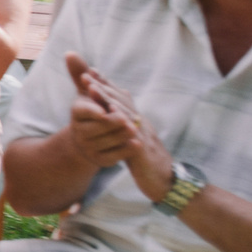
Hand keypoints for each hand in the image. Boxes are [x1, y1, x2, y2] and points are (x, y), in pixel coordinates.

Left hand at [67, 54, 173, 196]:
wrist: (164, 180)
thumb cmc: (145, 159)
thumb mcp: (130, 139)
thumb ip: (121, 124)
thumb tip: (112, 110)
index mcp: (136, 121)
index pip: (119, 99)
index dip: (106, 85)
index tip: (89, 71)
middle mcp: (140, 123)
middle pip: (121, 102)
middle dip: (103, 87)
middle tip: (86, 74)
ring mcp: (143, 135)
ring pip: (125, 113)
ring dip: (108, 99)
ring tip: (92, 88)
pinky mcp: (143, 149)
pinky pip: (132, 132)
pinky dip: (122, 120)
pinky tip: (110, 113)